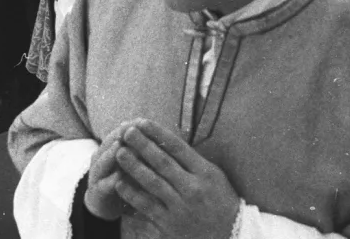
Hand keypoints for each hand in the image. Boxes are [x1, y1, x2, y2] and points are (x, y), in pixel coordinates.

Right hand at [84, 121, 135, 220]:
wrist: (104, 204)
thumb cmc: (126, 179)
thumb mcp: (135, 163)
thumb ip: (143, 150)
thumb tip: (162, 133)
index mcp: (112, 148)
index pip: (120, 132)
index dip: (131, 126)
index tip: (143, 120)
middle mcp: (102, 158)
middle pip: (109, 142)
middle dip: (120, 135)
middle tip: (131, 128)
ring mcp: (97, 174)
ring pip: (103, 161)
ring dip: (111, 153)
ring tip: (120, 145)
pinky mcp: (97, 192)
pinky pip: (103, 185)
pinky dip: (111, 180)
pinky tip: (118, 176)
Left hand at [112, 120, 240, 238]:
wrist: (229, 235)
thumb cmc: (220, 201)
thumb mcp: (214, 176)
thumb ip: (192, 161)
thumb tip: (166, 142)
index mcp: (205, 173)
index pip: (178, 147)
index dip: (158, 133)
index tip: (142, 122)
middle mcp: (192, 189)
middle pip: (162, 163)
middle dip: (142, 145)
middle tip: (127, 132)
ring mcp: (180, 208)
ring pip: (152, 184)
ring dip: (134, 167)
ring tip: (120, 153)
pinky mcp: (170, 225)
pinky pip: (147, 208)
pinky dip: (132, 196)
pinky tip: (120, 185)